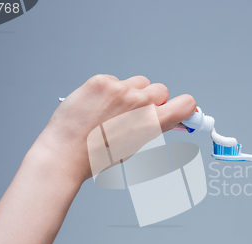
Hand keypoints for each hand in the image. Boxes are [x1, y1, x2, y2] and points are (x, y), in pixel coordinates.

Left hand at [34, 75, 195, 183]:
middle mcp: (139, 103)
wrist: (66, 153)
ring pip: (139, 82)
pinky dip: (110, 89)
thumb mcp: (134, 147)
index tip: (182, 110)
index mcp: (151, 123)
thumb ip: (153, 127)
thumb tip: (169, 118)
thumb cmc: (97, 156)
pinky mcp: (100, 81)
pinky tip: (98, 105)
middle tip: (135, 114)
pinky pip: (115, 79)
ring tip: (113, 110)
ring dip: (132, 92)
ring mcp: (119, 89)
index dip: (185, 107)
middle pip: (161, 90)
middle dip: (152, 100)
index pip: (186, 104)